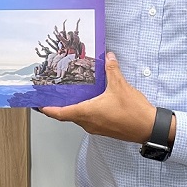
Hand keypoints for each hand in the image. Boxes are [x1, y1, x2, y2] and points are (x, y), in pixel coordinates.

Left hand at [40, 52, 165, 143]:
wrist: (149, 128)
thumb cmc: (133, 112)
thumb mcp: (121, 86)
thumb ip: (112, 70)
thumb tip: (109, 57)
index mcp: (87, 113)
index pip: (60, 113)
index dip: (47, 109)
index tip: (38, 105)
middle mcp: (88, 123)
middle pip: (67, 116)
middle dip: (59, 106)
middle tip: (53, 96)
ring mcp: (96, 128)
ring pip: (78, 118)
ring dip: (73, 109)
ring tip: (70, 96)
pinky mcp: (104, 129)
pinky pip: (89, 120)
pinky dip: (85, 111)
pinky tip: (90, 102)